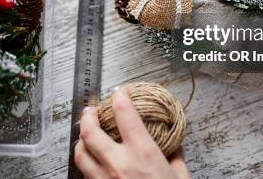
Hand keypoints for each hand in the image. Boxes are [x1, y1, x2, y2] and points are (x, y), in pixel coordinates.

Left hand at [74, 87, 189, 178]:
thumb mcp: (182, 178)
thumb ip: (176, 157)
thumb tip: (174, 143)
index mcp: (144, 154)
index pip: (125, 114)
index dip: (120, 97)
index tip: (119, 91)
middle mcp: (119, 164)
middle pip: (90, 131)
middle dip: (88, 116)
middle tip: (91, 110)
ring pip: (80, 154)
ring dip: (81, 141)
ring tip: (85, 135)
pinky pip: (85, 176)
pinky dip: (85, 165)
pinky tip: (91, 163)